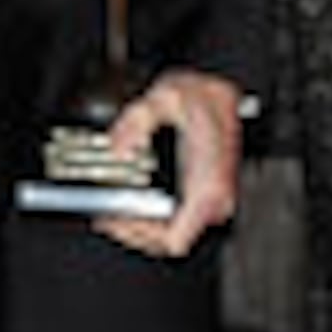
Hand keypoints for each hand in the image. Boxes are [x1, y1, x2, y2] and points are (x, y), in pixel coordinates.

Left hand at [93, 68, 241, 256]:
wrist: (225, 89)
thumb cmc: (203, 96)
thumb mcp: (164, 98)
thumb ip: (136, 122)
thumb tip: (118, 147)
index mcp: (207, 184)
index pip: (174, 240)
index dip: (139, 237)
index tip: (115, 220)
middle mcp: (214, 198)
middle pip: (169, 242)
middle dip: (133, 231)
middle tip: (105, 215)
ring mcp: (212, 199)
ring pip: (174, 234)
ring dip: (141, 227)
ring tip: (113, 210)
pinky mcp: (206, 194)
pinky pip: (178, 220)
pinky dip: (152, 217)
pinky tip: (132, 202)